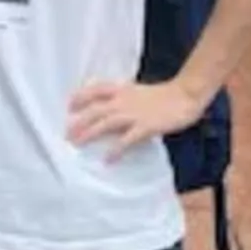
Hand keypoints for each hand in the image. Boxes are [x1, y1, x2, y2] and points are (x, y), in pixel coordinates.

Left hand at [67, 75, 199, 161]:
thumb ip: (123, 97)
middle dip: (79, 121)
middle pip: (95, 109)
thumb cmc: (163, 95)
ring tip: (76, 144)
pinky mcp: (145, 127)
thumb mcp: (137, 91)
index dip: (80, 96)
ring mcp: (134, 113)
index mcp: (122, 89)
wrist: (184, 96)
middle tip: (66, 134)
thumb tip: (109, 107)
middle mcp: (124, 100)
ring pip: (105, 123)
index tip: (68, 106)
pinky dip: (116, 150)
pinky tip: (107, 160)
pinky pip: (126, 140)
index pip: (95, 89)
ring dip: (89, 133)